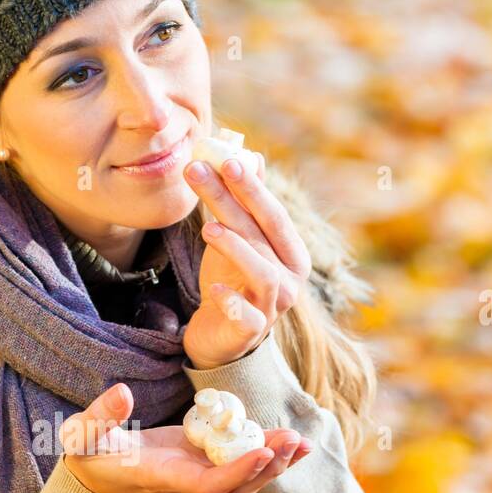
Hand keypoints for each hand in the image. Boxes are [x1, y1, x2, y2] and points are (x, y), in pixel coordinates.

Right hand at [61, 384, 311, 492]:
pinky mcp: (205, 460)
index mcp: (165, 477)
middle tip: (292, 438)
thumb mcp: (84, 435)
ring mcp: (199, 473)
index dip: (238, 472)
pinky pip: (243, 461)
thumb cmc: (89, 456)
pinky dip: (270, 453)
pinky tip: (293, 441)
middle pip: (238, 486)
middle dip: (268, 466)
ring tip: (303, 441)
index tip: (263, 451)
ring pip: (246, 478)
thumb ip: (100, 416)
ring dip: (276, 462)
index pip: (208, 485)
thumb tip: (122, 393)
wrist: (96, 475)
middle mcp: (188, 481)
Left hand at [181, 149, 312, 369]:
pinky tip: (214, 288)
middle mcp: (290, 279)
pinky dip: (231, 300)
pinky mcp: (250, 332)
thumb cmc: (231, 282)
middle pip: (263, 235)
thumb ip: (246, 205)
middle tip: (200, 172)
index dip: (250, 186)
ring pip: (262, 273)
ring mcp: (273, 307)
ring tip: (207, 228)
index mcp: (291, 253)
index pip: (273, 214)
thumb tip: (250, 156)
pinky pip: (246, 316)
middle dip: (233, 200)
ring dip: (236, 248)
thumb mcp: (238, 240)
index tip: (225, 158)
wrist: (220, 336)